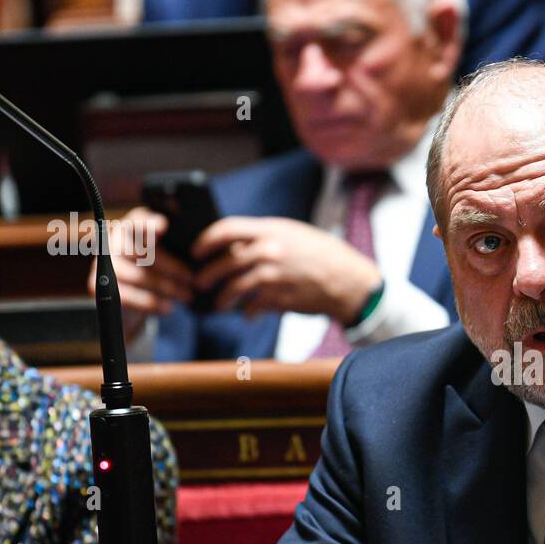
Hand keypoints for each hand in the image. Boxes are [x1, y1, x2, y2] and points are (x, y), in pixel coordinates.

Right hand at [85, 206, 192, 339]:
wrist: (137, 294)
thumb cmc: (161, 267)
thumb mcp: (171, 251)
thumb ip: (178, 244)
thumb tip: (200, 250)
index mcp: (133, 224)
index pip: (138, 221)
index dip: (149, 224)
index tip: (163, 228)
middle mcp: (115, 239)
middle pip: (142, 252)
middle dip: (171, 267)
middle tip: (193, 280)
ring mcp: (104, 262)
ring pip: (137, 275)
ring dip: (165, 288)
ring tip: (187, 296)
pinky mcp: (98, 285)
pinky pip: (127, 296)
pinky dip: (150, 303)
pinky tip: (168, 308)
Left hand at [192, 216, 381, 321]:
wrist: (348, 280)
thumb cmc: (322, 254)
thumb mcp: (293, 234)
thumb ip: (265, 238)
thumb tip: (235, 248)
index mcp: (271, 230)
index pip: (226, 229)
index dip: (205, 240)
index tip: (196, 251)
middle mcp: (269, 251)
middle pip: (224, 263)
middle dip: (207, 275)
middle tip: (200, 283)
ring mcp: (273, 276)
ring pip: (234, 288)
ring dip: (222, 299)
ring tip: (219, 305)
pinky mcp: (279, 299)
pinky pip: (253, 306)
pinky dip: (247, 312)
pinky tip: (248, 314)